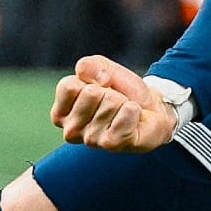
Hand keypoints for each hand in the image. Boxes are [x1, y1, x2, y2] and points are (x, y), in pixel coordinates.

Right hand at [51, 55, 176, 152]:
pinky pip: (127, 112)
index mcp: (60, 113)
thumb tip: (102, 81)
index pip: (68, 86)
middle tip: (114, 102)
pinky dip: (134, 110)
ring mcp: (91, 139)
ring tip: (122, 112)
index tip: (98, 89)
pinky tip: (132, 121)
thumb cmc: (120, 90)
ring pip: (111, 102)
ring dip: (123, 102)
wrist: (150, 109)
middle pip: (91, 93)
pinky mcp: (112, 144)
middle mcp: (71, 130)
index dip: (89, 80)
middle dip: (108, 91)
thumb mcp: (101, 69)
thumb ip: (88, 65)